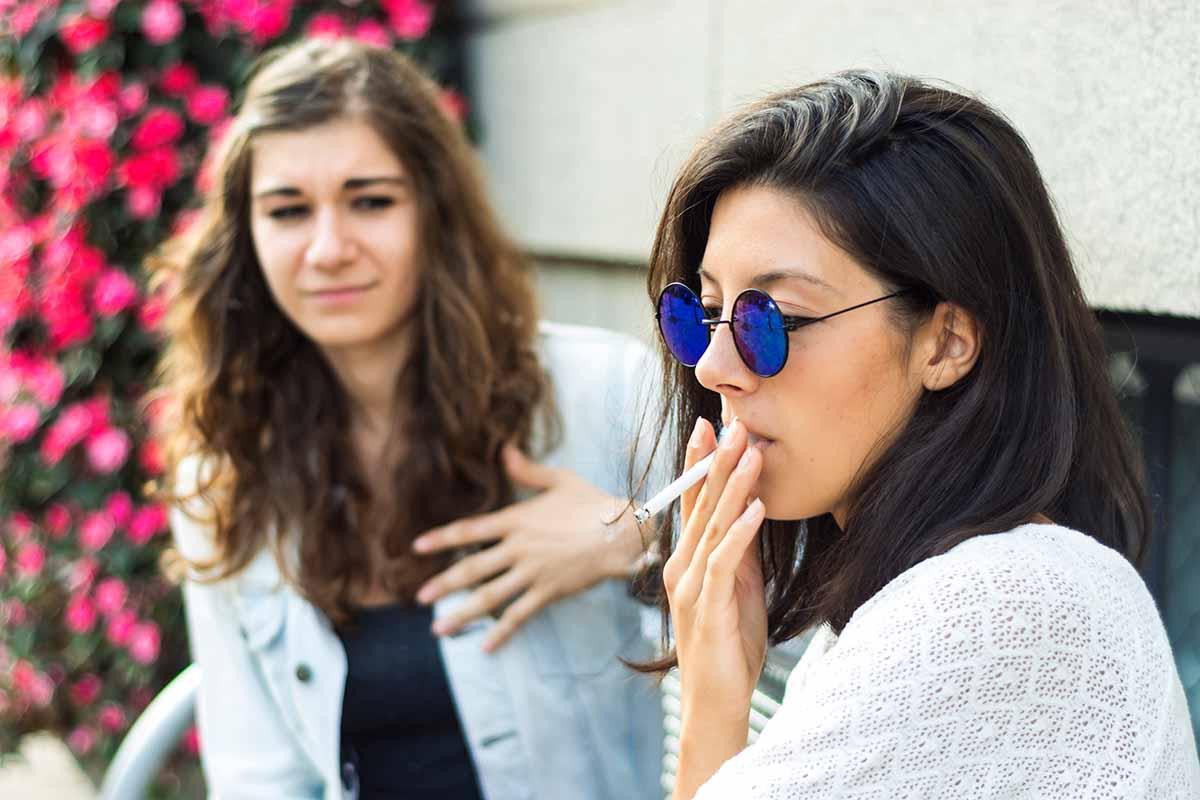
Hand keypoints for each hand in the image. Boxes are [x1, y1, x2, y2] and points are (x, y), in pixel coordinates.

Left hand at [411, 444, 641, 651]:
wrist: (624, 531)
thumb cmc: (593, 503)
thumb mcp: (559, 480)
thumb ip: (527, 471)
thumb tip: (504, 449)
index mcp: (517, 520)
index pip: (470, 530)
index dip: (442, 539)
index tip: (417, 547)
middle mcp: (519, 547)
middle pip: (472, 568)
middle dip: (443, 584)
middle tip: (419, 598)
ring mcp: (533, 571)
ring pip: (490, 596)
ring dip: (462, 613)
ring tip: (439, 628)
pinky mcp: (549, 591)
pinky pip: (520, 614)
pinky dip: (502, 632)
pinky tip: (487, 647)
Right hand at [664, 417, 767, 795]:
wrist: (716, 706)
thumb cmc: (729, 649)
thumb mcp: (740, 589)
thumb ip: (739, 552)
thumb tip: (751, 511)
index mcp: (687, 562)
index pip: (693, 503)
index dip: (701, 463)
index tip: (712, 425)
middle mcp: (681, 569)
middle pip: (699, 506)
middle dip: (716, 461)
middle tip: (731, 421)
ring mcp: (690, 589)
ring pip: (711, 527)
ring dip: (733, 487)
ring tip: (751, 452)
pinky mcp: (707, 610)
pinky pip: (724, 563)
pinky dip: (740, 533)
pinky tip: (757, 509)